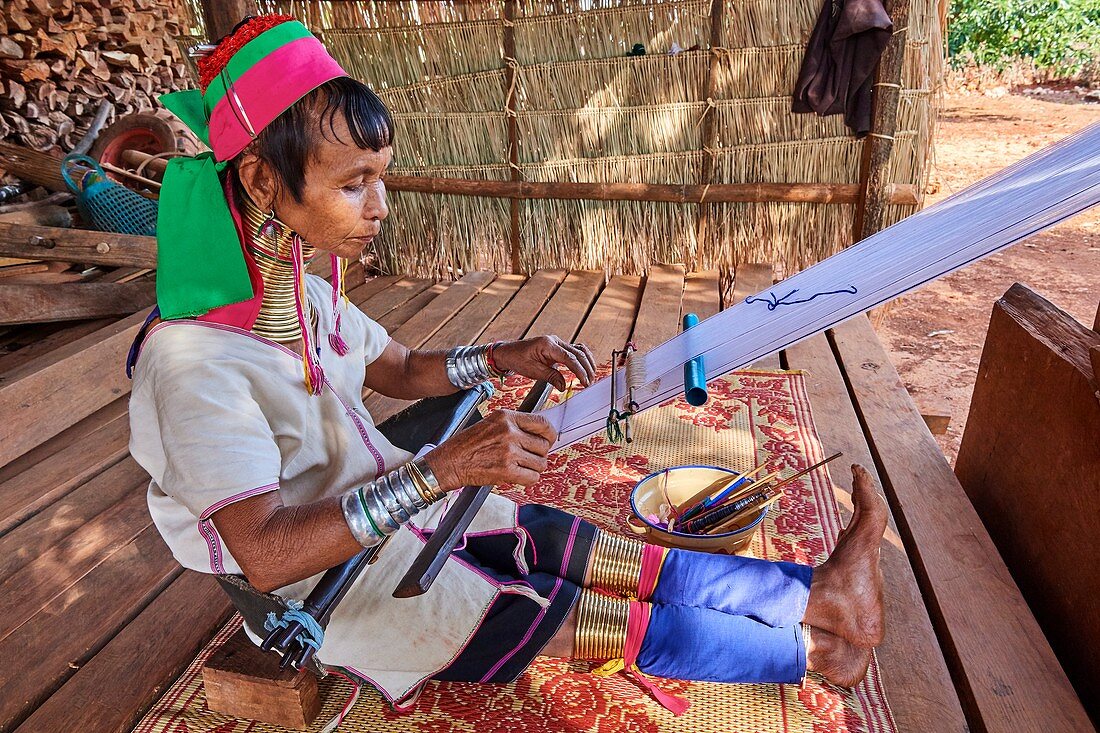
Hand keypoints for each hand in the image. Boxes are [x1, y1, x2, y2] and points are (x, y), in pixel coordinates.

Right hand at [424, 410, 557, 489]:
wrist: (450, 462)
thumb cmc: (468, 444)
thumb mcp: (491, 424)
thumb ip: (515, 426)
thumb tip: (540, 435)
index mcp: (507, 417)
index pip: (542, 423)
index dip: (549, 434)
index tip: (549, 440)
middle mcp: (510, 432)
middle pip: (544, 446)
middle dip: (539, 454)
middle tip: (528, 458)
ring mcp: (509, 451)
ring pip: (540, 463)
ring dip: (533, 468)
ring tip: (519, 467)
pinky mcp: (506, 470)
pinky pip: (532, 477)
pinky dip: (528, 480)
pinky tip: (517, 476)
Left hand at [492, 336, 595, 390]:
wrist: (509, 352)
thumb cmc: (517, 359)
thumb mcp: (532, 371)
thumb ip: (550, 377)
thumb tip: (563, 386)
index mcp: (548, 345)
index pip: (569, 358)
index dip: (579, 371)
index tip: (585, 382)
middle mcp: (555, 341)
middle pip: (578, 353)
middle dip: (586, 368)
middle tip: (589, 382)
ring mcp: (557, 342)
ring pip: (579, 350)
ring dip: (587, 362)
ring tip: (590, 376)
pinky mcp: (557, 347)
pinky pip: (574, 350)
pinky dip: (581, 359)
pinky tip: (585, 368)